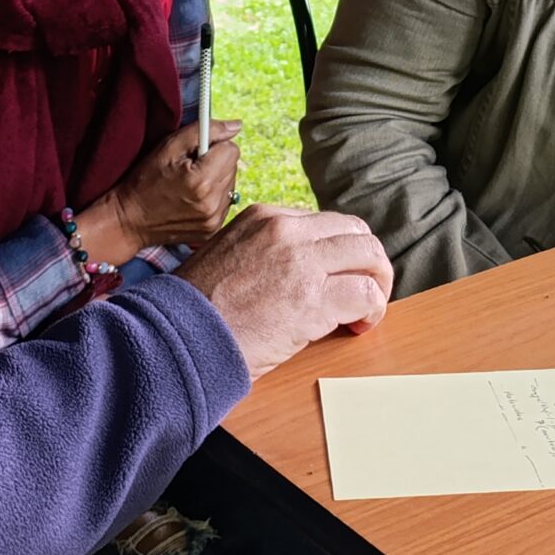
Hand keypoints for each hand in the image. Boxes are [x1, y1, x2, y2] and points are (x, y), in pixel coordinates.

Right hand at [87, 122, 241, 256]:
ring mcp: (213, 220)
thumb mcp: (169, 147)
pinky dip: (213, 195)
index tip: (195, 151)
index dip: (213, 145)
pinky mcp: (212, 229)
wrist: (130, 219)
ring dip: (216, 178)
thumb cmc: (146, 179)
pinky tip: (193, 197)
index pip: (231, 149)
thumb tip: (236, 126)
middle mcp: (212, 203)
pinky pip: (225, 201)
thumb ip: (205, 131)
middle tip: (190, 167)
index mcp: (202, 181)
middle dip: (216, 161)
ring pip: (231, 184)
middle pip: (233, 166)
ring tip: (190, 183)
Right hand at [177, 203, 392, 377]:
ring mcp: (301, 261)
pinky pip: (366, 293)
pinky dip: (373, 309)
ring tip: (368, 308)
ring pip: (369, 254)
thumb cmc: (197, 308)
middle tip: (365, 289)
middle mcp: (286, 230)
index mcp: (264, 217)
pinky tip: (359, 326)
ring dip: (377, 282)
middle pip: (354, 231)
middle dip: (367, 261)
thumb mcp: (228, 257)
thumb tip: (295, 272)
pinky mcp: (312, 298)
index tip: (335, 276)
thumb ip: (264, 252)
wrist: (177, 337)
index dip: (337, 251)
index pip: (323, 223)